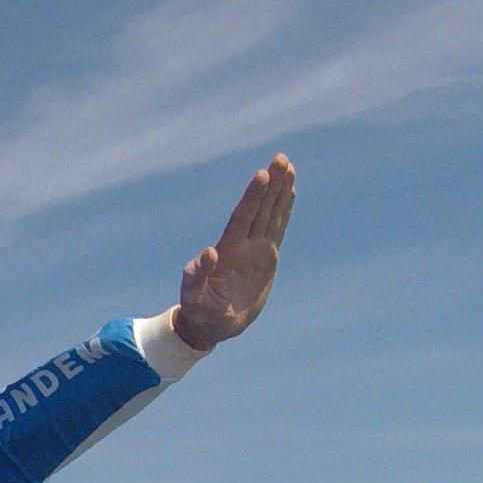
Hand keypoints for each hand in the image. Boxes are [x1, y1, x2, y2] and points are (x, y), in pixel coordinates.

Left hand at [173, 154, 294, 352]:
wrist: (212, 324)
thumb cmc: (199, 311)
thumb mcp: (193, 297)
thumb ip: (196, 276)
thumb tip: (209, 252)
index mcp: (227, 251)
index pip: (242, 217)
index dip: (252, 197)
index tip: (262, 175)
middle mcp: (242, 245)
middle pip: (259, 208)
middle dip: (270, 184)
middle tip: (281, 159)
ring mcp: (254, 249)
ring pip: (270, 214)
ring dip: (279, 191)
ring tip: (288, 167)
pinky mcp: (266, 258)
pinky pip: (276, 229)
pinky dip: (284, 211)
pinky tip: (290, 193)